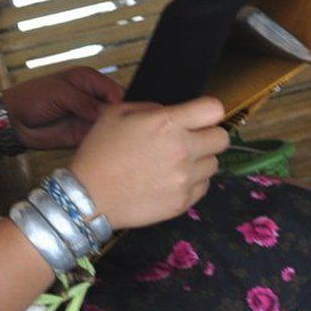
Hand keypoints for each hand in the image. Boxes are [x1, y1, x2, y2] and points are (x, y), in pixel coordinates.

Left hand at [0, 67, 125, 150]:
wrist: (13, 120)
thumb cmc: (31, 98)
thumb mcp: (58, 93)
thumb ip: (83, 101)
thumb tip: (105, 112)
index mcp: (88, 80)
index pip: (115, 90)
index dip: (122, 102)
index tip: (122, 114)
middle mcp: (92, 98)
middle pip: (117, 108)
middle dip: (122, 118)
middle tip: (123, 128)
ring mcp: (88, 117)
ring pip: (111, 125)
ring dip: (114, 132)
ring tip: (117, 140)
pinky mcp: (83, 135)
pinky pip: (99, 139)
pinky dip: (103, 143)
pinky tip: (106, 147)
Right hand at [68, 96, 228, 230]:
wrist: (88, 197)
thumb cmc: (99, 153)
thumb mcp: (115, 114)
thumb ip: (149, 108)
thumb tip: (168, 112)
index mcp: (167, 123)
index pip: (214, 109)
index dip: (208, 111)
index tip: (199, 116)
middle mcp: (182, 150)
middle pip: (222, 138)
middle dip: (208, 136)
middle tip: (190, 140)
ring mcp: (185, 179)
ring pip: (214, 164)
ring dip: (200, 161)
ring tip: (176, 163)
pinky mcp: (182, 202)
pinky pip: (203, 186)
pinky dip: (192, 182)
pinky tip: (171, 180)